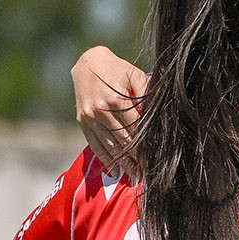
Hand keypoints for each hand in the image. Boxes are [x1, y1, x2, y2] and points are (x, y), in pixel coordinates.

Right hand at [72, 46, 146, 168]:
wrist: (88, 63)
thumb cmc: (118, 69)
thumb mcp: (135, 76)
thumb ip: (146, 95)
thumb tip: (156, 116)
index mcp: (116, 101)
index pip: (135, 130)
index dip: (145, 147)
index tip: (156, 160)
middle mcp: (101, 111)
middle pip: (123, 141)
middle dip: (136, 159)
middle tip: (149, 174)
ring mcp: (90, 117)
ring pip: (109, 146)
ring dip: (123, 163)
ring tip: (136, 176)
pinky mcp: (82, 121)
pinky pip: (94, 144)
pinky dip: (105, 158)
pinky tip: (115, 170)